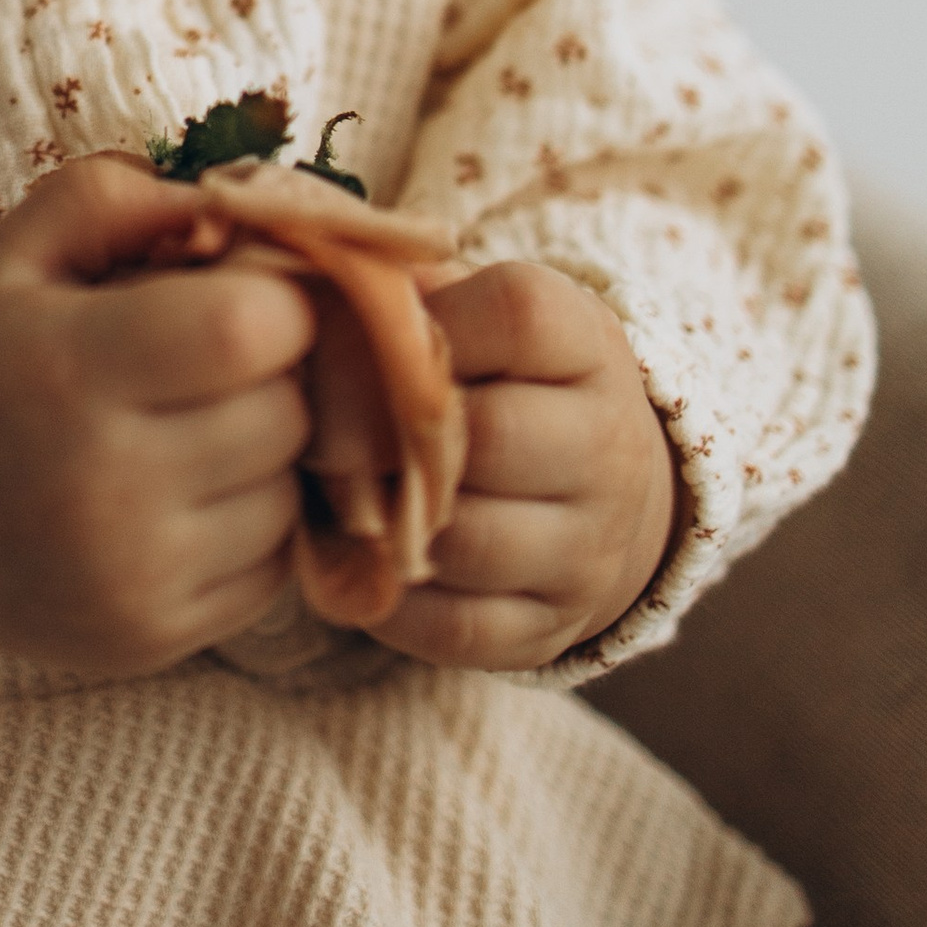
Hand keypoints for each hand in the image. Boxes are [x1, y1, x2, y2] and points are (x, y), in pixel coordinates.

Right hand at [0, 153, 314, 721]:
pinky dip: (251, 524)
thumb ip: (120, 198)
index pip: (248, 330)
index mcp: (63, 372)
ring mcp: (127, 579)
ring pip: (289, 493)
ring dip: (265, 454)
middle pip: (285, 413)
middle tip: (216, 360)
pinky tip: (182, 494)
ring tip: (189, 429)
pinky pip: (274, 568)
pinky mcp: (149, 641)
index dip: (277, 299)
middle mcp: (98, 488)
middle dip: (272, 374)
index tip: (247, 292)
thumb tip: (242, 209)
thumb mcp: (14, 253)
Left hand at [353, 259, 679, 671]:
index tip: (376, 343)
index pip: (519, 316)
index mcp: (588, 347)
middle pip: (489, 439)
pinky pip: (454, 625)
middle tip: (325, 436)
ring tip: (344, 497)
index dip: (430, 325)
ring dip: (386, 523)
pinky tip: (369, 560)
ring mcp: (588, 549)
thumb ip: (411, 297)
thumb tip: (318, 300)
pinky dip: (391, 599)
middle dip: (386, 437)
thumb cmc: (503, 385)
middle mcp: (607, 449)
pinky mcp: (551, 629)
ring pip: (467, 541)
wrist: (604, 495)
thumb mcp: (481, 317)